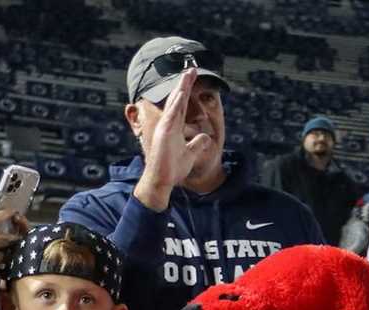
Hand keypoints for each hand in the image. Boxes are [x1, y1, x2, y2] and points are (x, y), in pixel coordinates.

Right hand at [134, 69, 211, 210]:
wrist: (162, 181)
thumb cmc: (173, 168)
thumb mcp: (191, 154)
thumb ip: (198, 144)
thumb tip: (207, 138)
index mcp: (175, 127)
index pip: (182, 105)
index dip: (187, 91)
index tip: (192, 77)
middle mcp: (169, 124)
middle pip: (178, 100)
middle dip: (185, 84)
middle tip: (192, 68)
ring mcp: (165, 128)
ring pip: (175, 104)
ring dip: (181, 89)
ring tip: (188, 75)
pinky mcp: (164, 134)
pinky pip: (172, 117)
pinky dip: (176, 105)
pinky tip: (181, 93)